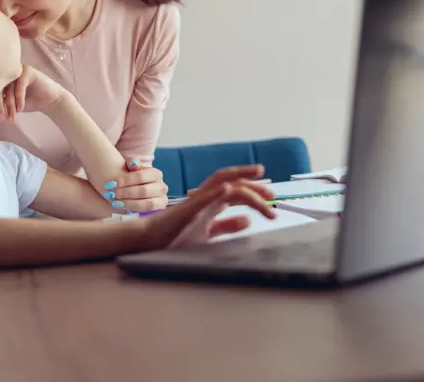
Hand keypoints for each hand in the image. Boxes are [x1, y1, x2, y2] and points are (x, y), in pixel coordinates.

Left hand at [0, 65, 66, 120]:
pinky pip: (19, 85)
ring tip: (13, 117)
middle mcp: (9, 73)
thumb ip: (2, 104)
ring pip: (9, 88)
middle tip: (4, 119)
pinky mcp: (27, 71)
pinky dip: (19, 98)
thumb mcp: (13, 105)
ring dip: (11, 105)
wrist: (50, 101)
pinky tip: (21, 108)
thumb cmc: (31, 102)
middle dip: (2, 106)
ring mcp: (18, 70)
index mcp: (3, 79)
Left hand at [109, 158, 168, 212]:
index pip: (141, 176)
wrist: (139, 190)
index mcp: (156, 174)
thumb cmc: (133, 178)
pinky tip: (121, 208)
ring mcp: (163, 199)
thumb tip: (132, 163)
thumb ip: (132, 163)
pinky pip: (146, 211)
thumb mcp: (132, 168)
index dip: (125, 181)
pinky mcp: (159, 209)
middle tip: (111, 194)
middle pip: (143, 191)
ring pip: (147, 203)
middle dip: (125, 193)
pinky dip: (133, 210)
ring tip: (115, 202)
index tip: (111, 184)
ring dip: (129, 203)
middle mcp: (162, 186)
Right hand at [141, 165, 275, 248]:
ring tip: (261, 185)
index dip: (254, 188)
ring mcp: (198, 201)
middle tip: (272, 195)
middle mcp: (206, 196)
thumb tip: (249, 220)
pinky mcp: (189, 209)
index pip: (236, 188)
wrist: (151, 240)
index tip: (270, 196)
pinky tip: (231, 189)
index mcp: (211, 201)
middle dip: (254, 185)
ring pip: (223, 183)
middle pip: (233, 182)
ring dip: (243, 182)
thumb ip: (227, 226)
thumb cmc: (176, 236)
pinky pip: (205, 196)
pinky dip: (218, 191)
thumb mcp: (208, 232)